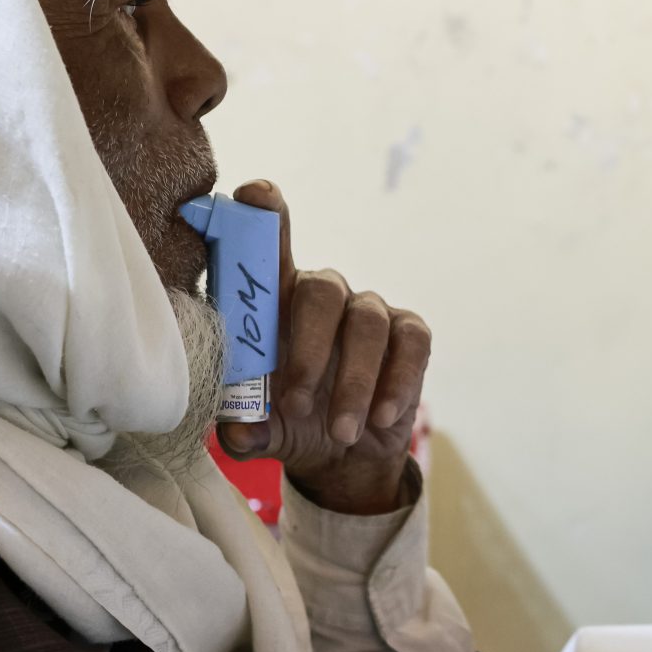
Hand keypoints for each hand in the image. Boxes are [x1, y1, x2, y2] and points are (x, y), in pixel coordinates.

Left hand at [213, 181, 429, 515]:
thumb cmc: (289, 423)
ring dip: (353, 383)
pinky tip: (380, 419)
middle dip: (310, 348)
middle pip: (321, 290)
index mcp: (273, 302)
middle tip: (297, 403)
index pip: (267, 245)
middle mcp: (322, 295)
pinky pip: (410, 344)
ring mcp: (369, 311)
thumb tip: (241, 431)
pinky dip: (395, 384)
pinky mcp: (409, 335)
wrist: (342, 456)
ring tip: (341, 431)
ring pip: (368, 324)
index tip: (254, 194)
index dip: (263, 214)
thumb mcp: (259, 430)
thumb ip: (244, 426)